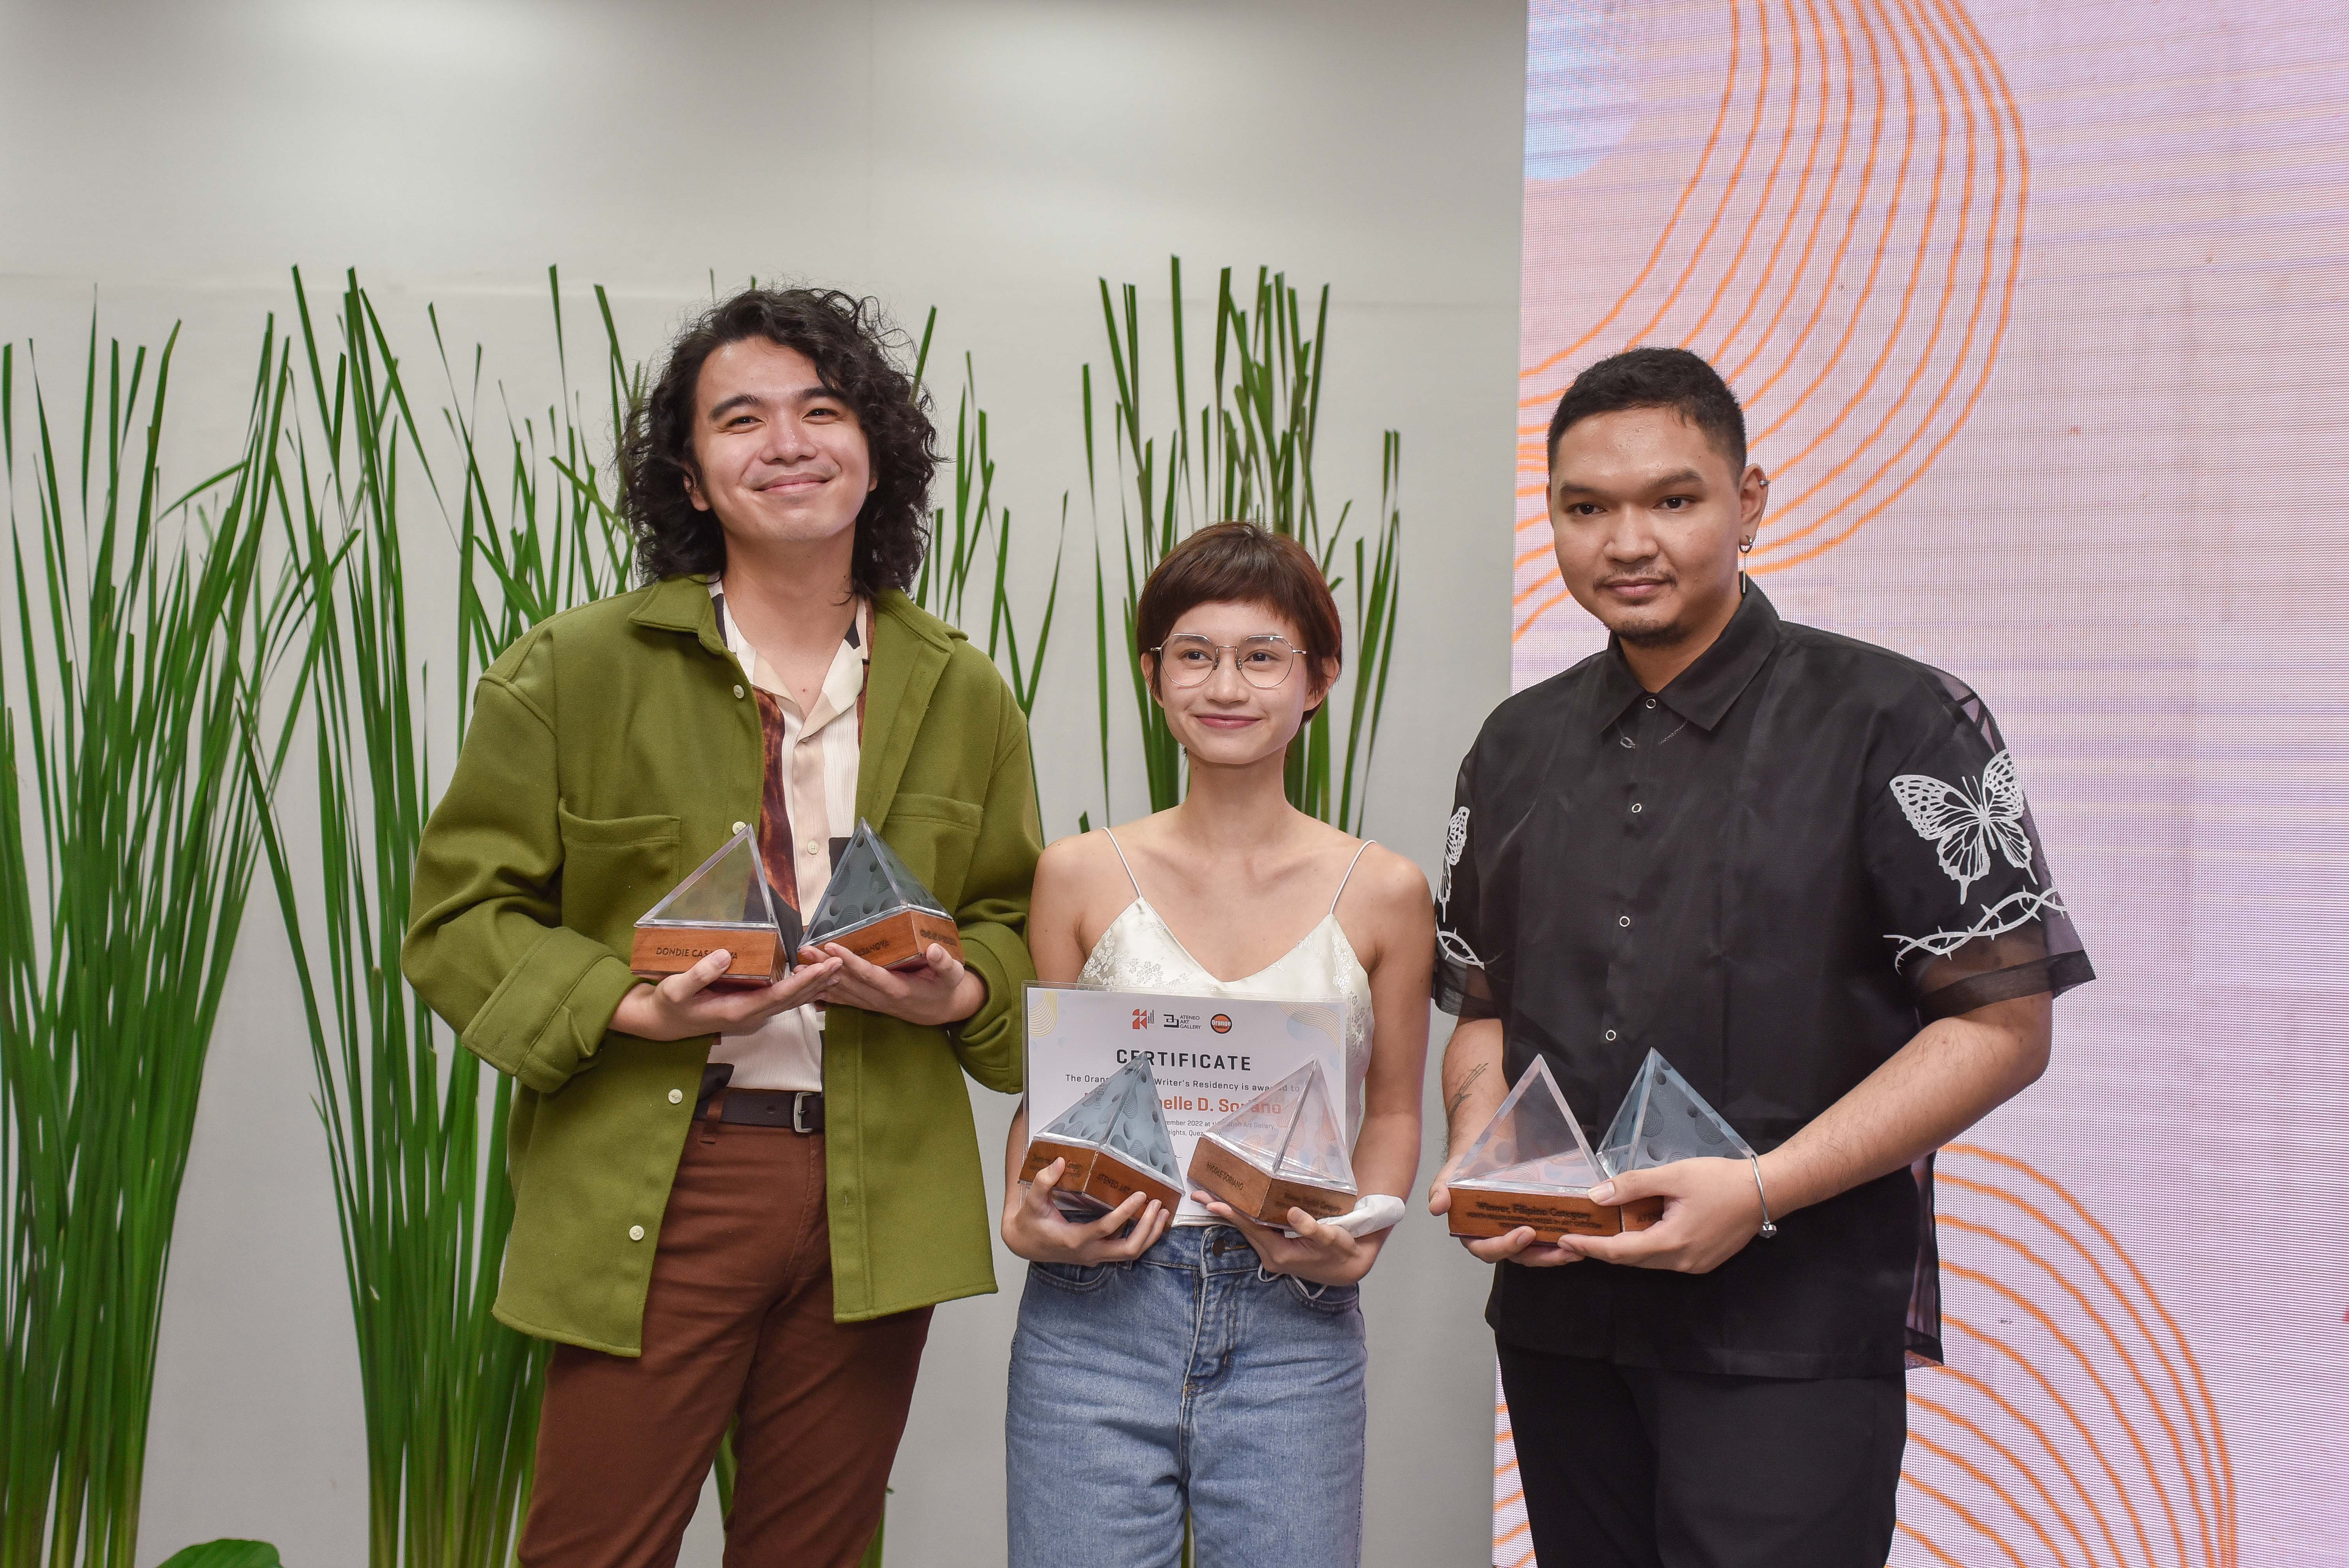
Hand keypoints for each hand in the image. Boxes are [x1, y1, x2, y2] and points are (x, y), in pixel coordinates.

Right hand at [610, 947, 842, 1041]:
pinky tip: (813, 977)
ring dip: (813, 986)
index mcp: (736, 1012)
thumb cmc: (669, 1004)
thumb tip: (725, 955)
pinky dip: (799, 987)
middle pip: (791, 1000)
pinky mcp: (749, 1008)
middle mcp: (749, 1016)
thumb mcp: (675, 989)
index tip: (824, 968)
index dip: (804, 983)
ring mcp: (751, 1014)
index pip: (778, 997)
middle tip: (841, 962)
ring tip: (836, 969)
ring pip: (789, 1001)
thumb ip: (699, 974)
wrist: (663, 1021)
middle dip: (817, 982)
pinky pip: (780, 999)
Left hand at [801, 941, 984, 1027]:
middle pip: (848, 982)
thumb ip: (944, 963)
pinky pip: (844, 1000)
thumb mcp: (951, 975)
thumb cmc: (946, 988)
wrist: (943, 1011)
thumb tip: (935, 950)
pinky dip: (825, 995)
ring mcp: (873, 1003)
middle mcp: (881, 999)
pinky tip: (808, 991)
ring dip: (819, 979)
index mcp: (898, 990)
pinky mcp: (870, 1003)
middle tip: (805, 951)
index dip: (851, 962)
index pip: (870, 975)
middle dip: (825, 966)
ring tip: (798, 966)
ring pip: (842, 991)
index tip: (832, 948)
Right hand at [1001, 1157, 1169, 1264]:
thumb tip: (1062, 1161)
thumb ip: (1044, 1181)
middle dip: (1147, 1228)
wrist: (1023, 1244)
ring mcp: (1095, 1257)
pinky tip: (1151, 1221)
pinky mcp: (1098, 1255)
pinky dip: (1142, 1238)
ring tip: (1163, 1212)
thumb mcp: (1033, 1201)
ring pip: (1131, 1253)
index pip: (1107, 1229)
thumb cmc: (1029, 1221)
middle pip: (1128, 1249)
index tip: (1141, 1194)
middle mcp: (1089, 1253)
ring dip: (1149, 1234)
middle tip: (1158, 1204)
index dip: (1126, 1212)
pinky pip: (1125, 1251)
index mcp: (1074, 1240)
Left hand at [1194, 1193, 1377, 1287]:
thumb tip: (1292, 1213)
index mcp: (1281, 1254)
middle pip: (1242, 1229)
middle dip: (1221, 1211)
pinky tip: (1235, 1207)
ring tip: (1209, 1198)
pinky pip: (1255, 1231)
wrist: (1349, 1267)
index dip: (1232, 1214)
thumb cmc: (1342, 1251)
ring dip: (1229, 1214)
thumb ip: (1312, 1228)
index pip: (1251, 1229)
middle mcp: (1272, 1256)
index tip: (1212, 1203)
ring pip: (1246, 1230)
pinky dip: (1243, 1218)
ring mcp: (1273, 1255)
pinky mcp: (1277, 1250)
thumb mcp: (1332, 1239)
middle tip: (1199, 1195)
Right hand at [1428, 1155, 1584, 1267]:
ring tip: (1577, 1248)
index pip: (1488, 1249)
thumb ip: (1441, 1190)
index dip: (1506, 1246)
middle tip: (1563, 1248)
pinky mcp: (1534, 1223)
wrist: (1487, 1149)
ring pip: (1536, 1251)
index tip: (1525, 1233)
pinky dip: (1561, 1239)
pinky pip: (1547, 1238)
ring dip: (1556, 1253)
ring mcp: (1516, 1232)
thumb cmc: (1467, 1164)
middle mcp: (1496, 1238)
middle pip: (1518, 1256)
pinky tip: (1580, 1235)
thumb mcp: (1450, 1175)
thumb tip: (1437, 1207)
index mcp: (1473, 1233)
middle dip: (1541, 1256)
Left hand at [1571, 1157, 1765, 1273]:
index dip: (1589, 1246)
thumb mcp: (1673, 1176)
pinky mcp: (1702, 1261)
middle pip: (1630, 1259)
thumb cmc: (1720, 1180)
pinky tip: (1635, 1229)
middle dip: (1601, 1248)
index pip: (1619, 1252)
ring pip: (1647, 1260)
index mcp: (1672, 1243)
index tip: (1565, 1239)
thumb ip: (1634, 1186)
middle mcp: (1681, 1262)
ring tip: (1599, 1230)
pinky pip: (1664, 1258)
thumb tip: (1597, 1196)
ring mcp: (1694, 1265)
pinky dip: (1645, 1245)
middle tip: (1576, 1234)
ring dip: (1623, 1247)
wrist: (1765, 1192)